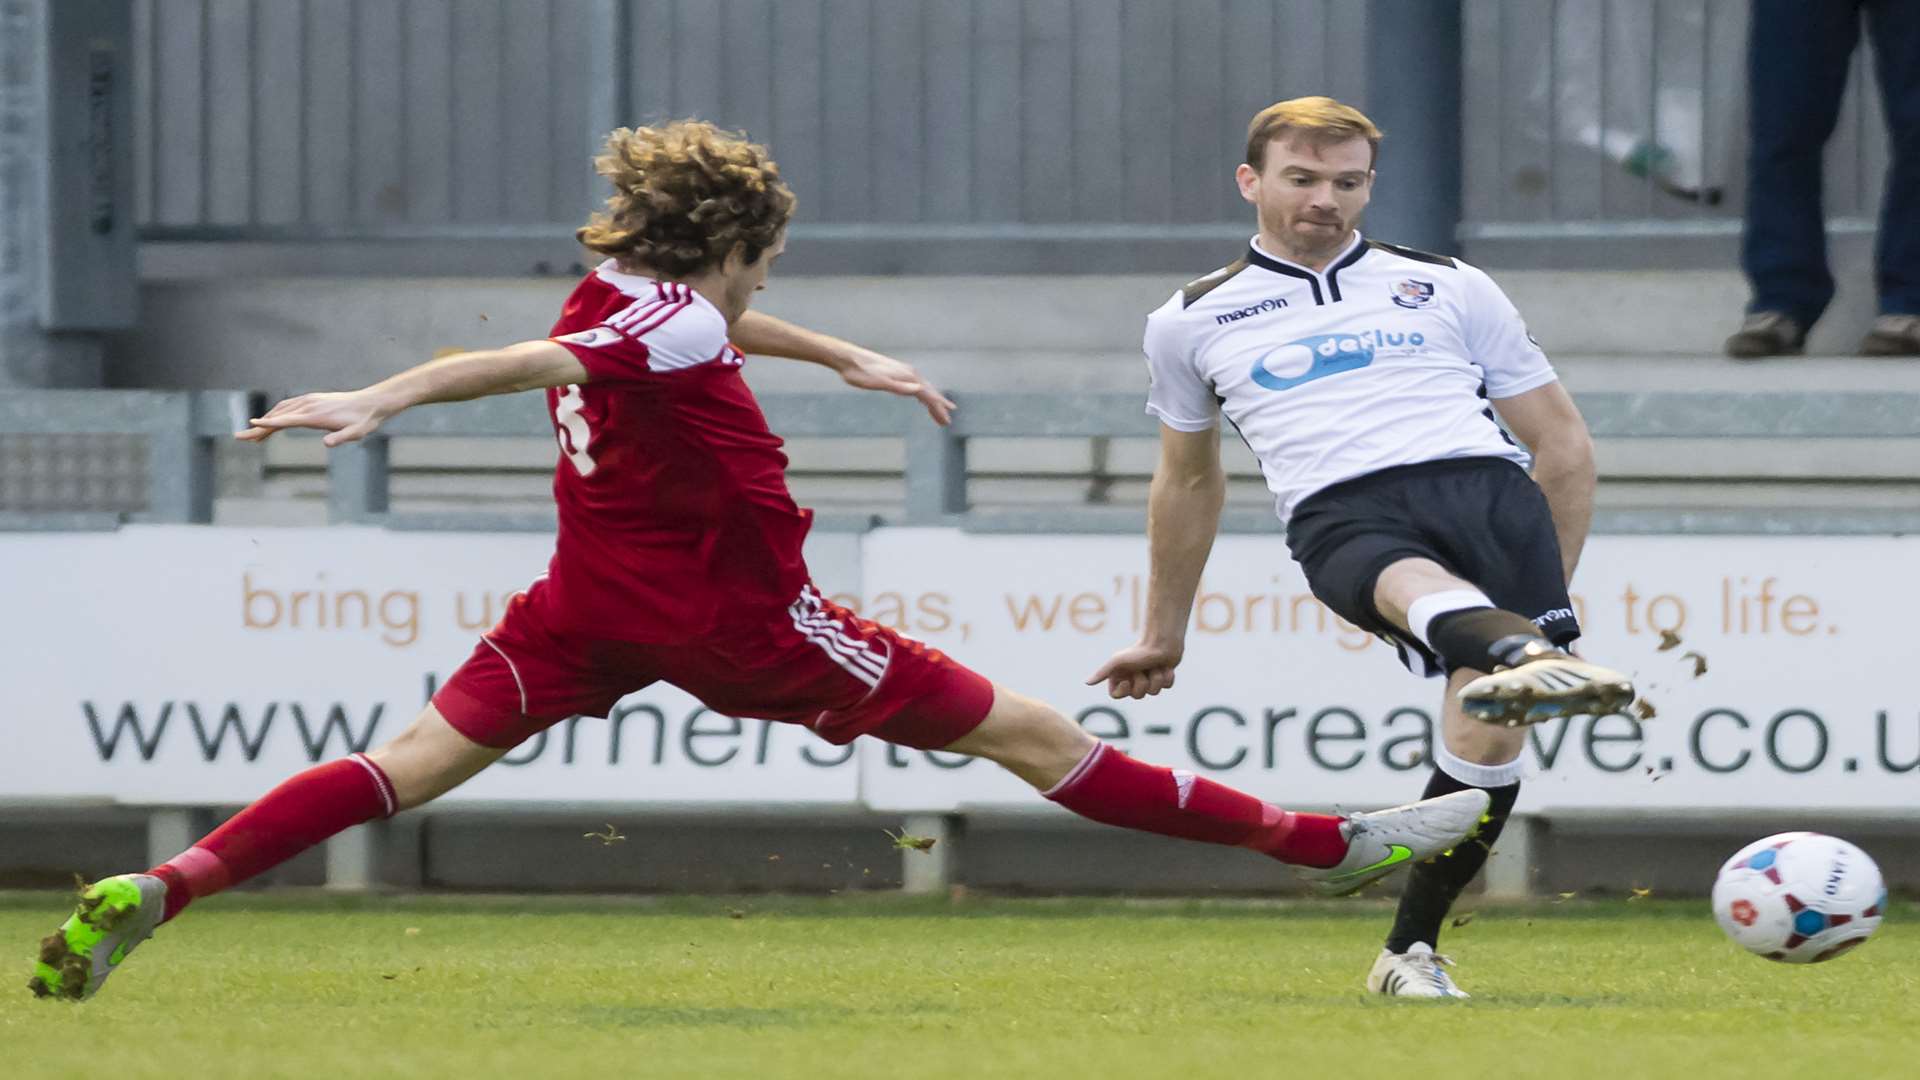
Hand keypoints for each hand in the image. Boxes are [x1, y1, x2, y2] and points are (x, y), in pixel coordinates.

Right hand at [235, 389, 395, 446]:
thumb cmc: (365, 420)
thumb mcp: (356, 433)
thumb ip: (341, 438)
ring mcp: (310, 401)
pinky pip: (289, 406)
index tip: (250, 426)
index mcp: (315, 415)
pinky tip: (274, 422)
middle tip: (240, 438)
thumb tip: (327, 443)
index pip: (285, 420)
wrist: (373, 402)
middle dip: (259, 428)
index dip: (267, 425)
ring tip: (253, 436)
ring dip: (266, 422)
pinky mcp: (313, 400)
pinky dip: (277, 414)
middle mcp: (309, 405)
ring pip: (281, 410)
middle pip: (278, 416)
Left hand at [836, 346, 955, 425]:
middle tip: (946, 421)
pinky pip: (914, 386)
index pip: (928, 394)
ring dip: (931, 402)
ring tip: (938, 414)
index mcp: (907, 376)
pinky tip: (920, 399)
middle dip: (938, 407)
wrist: (848, 358)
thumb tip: (920, 388)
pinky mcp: (895, 373)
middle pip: (928, 392)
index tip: (947, 419)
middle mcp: (909, 373)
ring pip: (922, 389)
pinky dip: (921, 395)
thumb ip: (900, 386)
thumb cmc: (860, 372)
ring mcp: (903, 372)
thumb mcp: (879, 382)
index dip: (938, 407)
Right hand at [1086, 641, 1183, 700]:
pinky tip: (1166, 666)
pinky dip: (1167, 676)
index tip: (1128, 681)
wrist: (1161, 641)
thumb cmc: (1138, 651)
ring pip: (1154, 692)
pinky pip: (1167, 686)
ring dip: (1156, 678)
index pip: (1116, 695)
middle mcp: (1133, 679)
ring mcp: (1149, 679)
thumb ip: (1102, 672)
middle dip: (1142, 683)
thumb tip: (1086, 683)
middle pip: (1137, 696)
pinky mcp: (1163, 677)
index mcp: (1121, 675)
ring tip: (1156, 666)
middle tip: (1143, 669)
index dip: (1124, 691)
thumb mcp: (1117, 662)